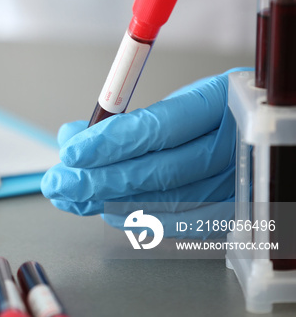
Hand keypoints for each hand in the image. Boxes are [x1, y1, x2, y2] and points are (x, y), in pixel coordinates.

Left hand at [41, 69, 248, 235]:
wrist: (262, 128)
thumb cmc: (212, 110)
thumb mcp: (174, 98)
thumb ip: (126, 118)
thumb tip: (71, 137)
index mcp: (218, 101)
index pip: (157, 128)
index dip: (109, 142)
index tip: (70, 151)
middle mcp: (231, 146)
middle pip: (158, 171)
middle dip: (98, 179)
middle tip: (58, 182)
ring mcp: (236, 182)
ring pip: (166, 200)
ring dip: (108, 201)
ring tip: (70, 196)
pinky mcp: (233, 209)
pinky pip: (183, 224)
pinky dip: (141, 219)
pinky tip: (106, 212)